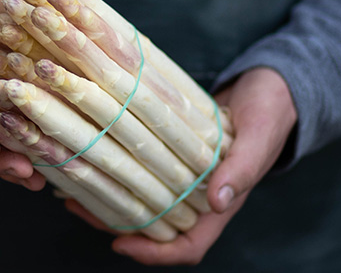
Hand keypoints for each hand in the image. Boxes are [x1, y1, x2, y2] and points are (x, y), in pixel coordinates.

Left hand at [64, 67, 296, 264]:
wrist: (269, 85)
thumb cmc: (271, 112)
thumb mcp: (259, 136)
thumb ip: (242, 169)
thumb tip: (218, 202)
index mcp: (222, 205)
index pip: (187, 248)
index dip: (153, 254)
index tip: (119, 243)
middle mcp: (198, 198)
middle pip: (153, 228)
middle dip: (113, 223)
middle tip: (76, 206)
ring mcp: (183, 179)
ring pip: (140, 200)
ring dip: (105, 197)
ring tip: (70, 185)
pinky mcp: (170, 156)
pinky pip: (139, 172)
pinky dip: (113, 169)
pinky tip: (87, 154)